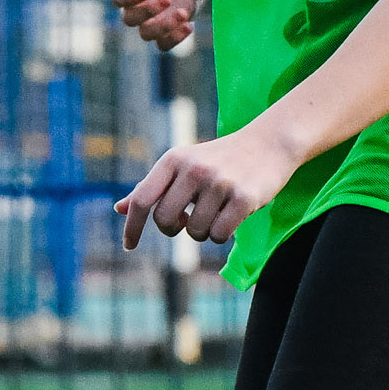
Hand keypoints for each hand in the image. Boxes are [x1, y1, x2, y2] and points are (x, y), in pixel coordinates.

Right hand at [114, 0, 202, 50]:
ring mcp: (151, 20)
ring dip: (163, 25)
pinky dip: (175, 37)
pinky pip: (163, 44)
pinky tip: (189, 25)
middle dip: (147, 10)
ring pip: (145, 33)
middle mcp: (137, 6)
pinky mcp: (167, 29)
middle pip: (129, 19)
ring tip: (183, 13)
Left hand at [116, 125, 297, 248]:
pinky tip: (230, 217)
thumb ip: (152, 187)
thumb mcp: (183, 165)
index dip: (133, 226)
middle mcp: (194, 169)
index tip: (129, 245)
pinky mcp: (244, 198)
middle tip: (186, 221)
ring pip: (195, 232)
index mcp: (174, 159)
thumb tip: (119, 209)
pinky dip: (221, 235)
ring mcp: (220, 183)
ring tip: (215, 213)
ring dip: (202, 232)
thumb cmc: (219, 160)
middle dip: (173, 229)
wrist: (269, 144)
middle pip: (165, 220)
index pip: (143, 199)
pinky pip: (219, 235)